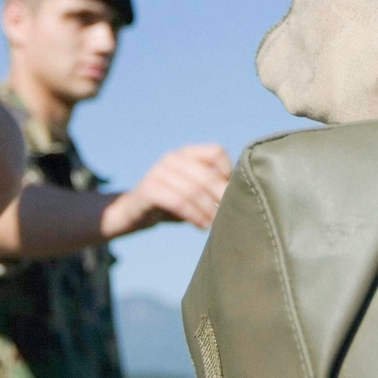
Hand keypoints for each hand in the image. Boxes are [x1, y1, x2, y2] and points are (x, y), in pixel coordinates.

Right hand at [100, 143, 230, 236]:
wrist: (132, 215)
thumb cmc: (171, 205)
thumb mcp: (194, 192)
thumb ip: (212, 188)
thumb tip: (244, 195)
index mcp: (185, 153)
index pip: (215, 152)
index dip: (227, 173)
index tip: (230, 194)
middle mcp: (171, 158)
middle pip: (206, 175)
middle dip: (220, 197)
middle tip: (230, 216)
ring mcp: (157, 172)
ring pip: (193, 190)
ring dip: (208, 211)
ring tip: (215, 225)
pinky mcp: (148, 190)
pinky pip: (177, 201)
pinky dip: (194, 215)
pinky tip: (202, 226)